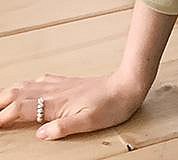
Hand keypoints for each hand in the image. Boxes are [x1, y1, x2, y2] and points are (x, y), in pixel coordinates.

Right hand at [0, 70, 148, 139]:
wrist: (128, 85)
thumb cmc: (111, 105)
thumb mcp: (88, 122)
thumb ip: (63, 127)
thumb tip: (40, 134)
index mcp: (57, 103)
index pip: (20, 109)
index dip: (1, 117)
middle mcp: (55, 91)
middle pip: (18, 93)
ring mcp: (61, 85)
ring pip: (27, 85)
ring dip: (9, 93)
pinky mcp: (68, 82)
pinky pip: (41, 80)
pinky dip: (27, 84)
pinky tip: (28, 86)